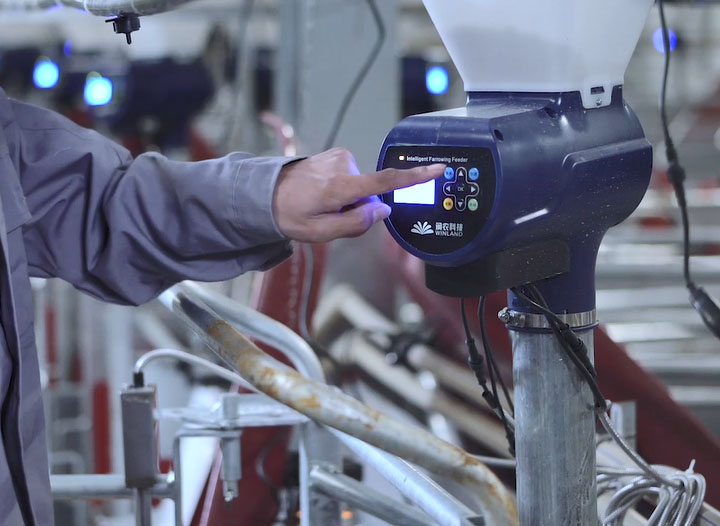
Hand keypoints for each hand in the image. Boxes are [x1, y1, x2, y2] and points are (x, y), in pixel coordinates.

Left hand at [273, 148, 444, 242]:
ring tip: (321, 204)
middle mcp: (343, 166)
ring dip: (348, 199)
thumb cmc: (290, 215)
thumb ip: (355, 224)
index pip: (385, 182)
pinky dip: (343, 188)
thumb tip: (382, 212)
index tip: (437, 168)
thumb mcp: (321, 233)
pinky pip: (351, 177)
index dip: (414, 177)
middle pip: (370, 195)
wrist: (264, 193)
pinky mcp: (337, 154)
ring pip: (361, 187)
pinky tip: (321, 193)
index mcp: (340, 187)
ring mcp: (339, 157)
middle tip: (330, 216)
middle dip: (358, 209)